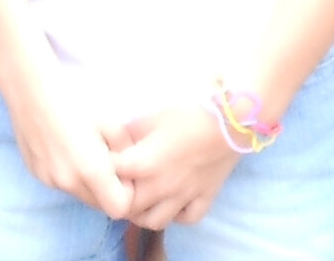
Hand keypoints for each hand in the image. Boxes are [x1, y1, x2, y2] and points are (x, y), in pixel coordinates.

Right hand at [0, 52, 132, 218]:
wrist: (29, 86)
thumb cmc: (74, 98)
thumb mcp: (111, 121)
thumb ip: (126, 151)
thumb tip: (131, 167)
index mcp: (91, 170)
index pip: (119, 208)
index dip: (126, 193)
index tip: (123, 171)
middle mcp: (68, 181)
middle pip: (98, 205)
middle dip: (107, 189)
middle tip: (106, 159)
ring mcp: (48, 179)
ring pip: (78, 194)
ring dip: (86, 182)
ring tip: (83, 149)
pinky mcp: (35, 172)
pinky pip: (59, 183)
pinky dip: (67, 173)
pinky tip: (63, 146)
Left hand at [102, 95, 241, 227]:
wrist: (229, 120)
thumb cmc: (188, 113)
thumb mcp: (151, 115)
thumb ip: (130, 130)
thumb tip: (114, 134)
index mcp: (143, 164)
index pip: (110, 177)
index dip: (104, 169)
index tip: (106, 160)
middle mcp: (160, 186)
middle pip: (128, 208)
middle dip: (119, 198)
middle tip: (119, 184)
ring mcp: (184, 196)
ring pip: (155, 221)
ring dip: (143, 213)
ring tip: (142, 199)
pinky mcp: (205, 198)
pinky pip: (187, 219)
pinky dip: (177, 215)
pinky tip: (173, 202)